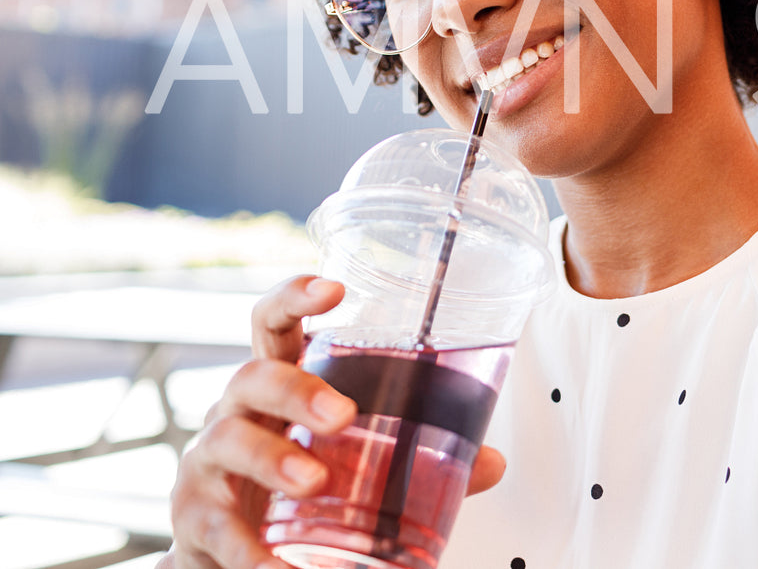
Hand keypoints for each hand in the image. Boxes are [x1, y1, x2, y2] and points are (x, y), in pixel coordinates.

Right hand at [161, 276, 507, 568]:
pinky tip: (277, 568)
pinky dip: (248, 551)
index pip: (274, 325)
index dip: (296, 297)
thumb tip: (493, 462)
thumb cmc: (291, 486)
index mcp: (279, 386)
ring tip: (313, 483)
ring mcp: (208, 464)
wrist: (226, 553)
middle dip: (297, 389)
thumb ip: (420, 461)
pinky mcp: (193, 520)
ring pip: (228, 440)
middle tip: (343, 415)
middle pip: (253, 376)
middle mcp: (237, 413)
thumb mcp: (352, 464)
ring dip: (272, 459)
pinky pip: (215, 528)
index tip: (333, 287)